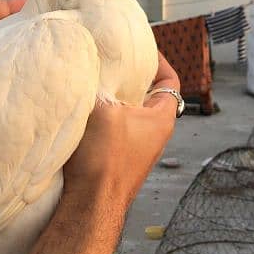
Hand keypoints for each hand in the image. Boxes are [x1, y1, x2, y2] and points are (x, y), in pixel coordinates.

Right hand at [64, 53, 179, 206]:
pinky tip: (83, 112)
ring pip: (128, 114)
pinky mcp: (119, 161)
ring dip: (113, 99)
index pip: (170, 81)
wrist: (91, 205)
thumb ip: (99, 86)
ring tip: (93, 83)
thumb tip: (87, 68)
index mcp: (161, 119)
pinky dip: (103, 118)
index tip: (141, 48)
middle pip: (147, 96)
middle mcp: (155, 135)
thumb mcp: (102, 109)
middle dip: (130, 78)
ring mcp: (137, 150)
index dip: (159, 61)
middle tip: (110, 62)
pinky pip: (115, 131)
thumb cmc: (103, 158)